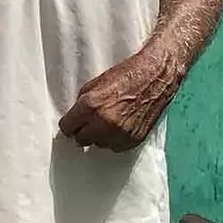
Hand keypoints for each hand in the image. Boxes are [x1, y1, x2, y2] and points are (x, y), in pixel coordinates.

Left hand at [59, 48, 179, 150]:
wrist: (155, 77)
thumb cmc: (126, 75)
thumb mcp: (94, 84)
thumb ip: (81, 105)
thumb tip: (75, 119)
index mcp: (91, 106)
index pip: (67, 128)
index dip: (70, 125)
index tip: (73, 124)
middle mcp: (104, 122)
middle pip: (81, 140)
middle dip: (83, 131)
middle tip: (90, 123)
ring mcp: (120, 133)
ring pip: (99, 145)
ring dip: (100, 136)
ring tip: (109, 121)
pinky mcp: (134, 139)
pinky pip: (116, 147)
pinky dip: (115, 139)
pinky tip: (121, 125)